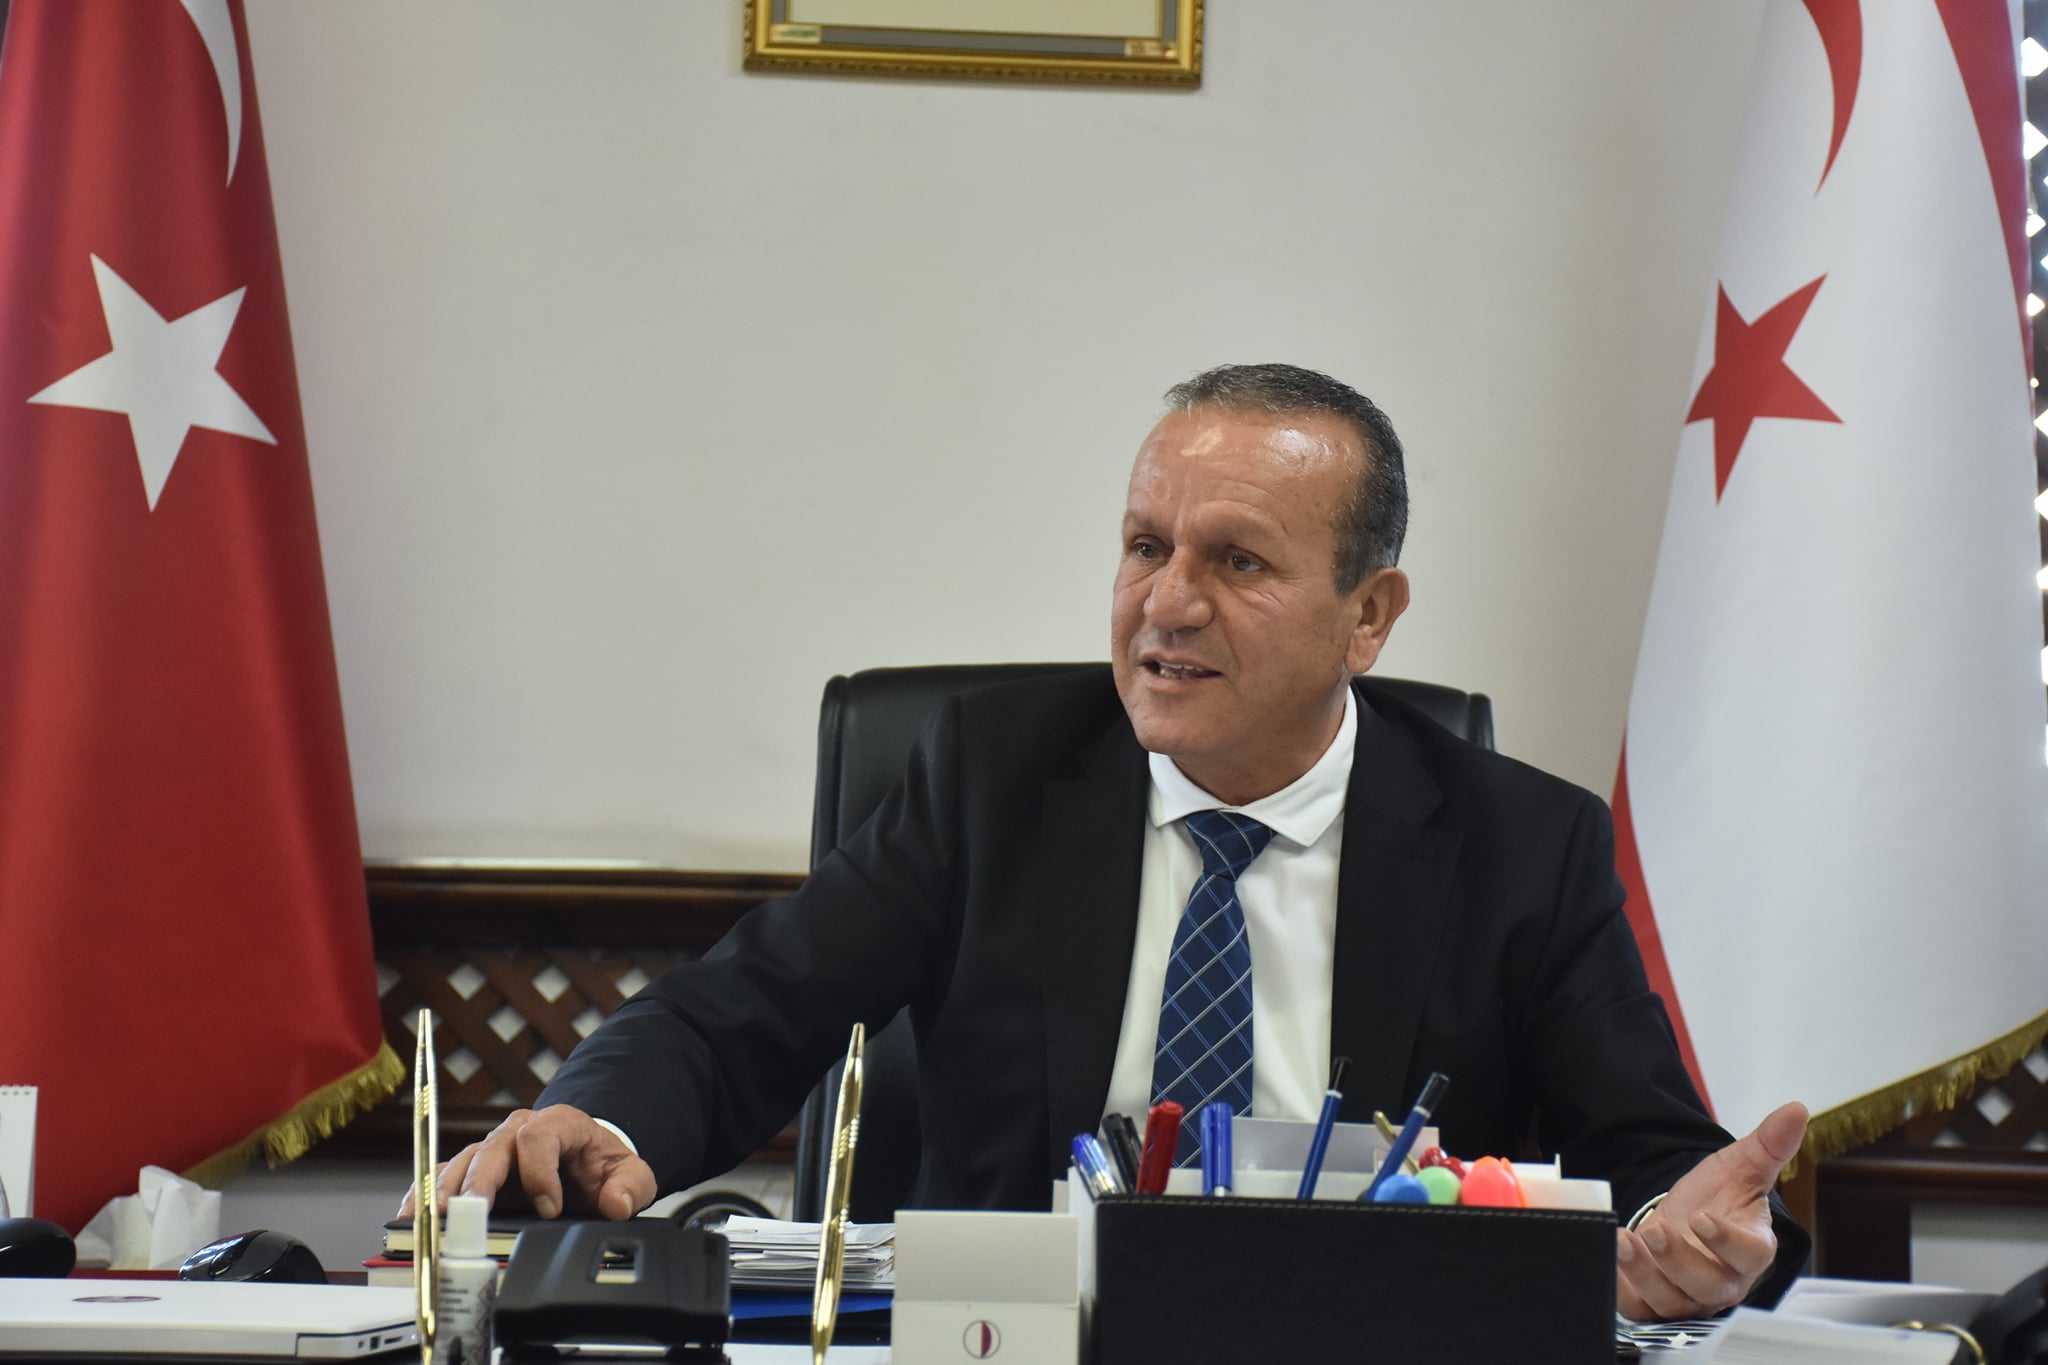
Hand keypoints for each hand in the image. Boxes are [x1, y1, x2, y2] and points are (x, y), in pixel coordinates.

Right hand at [394, 1104, 656, 1222]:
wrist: (585, 1161)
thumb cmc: (602, 1165)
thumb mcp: (631, 1173)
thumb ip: (631, 1186)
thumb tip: (617, 1203)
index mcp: (559, 1124)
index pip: (539, 1137)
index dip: (540, 1172)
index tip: (550, 1209)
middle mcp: (518, 1131)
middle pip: (492, 1148)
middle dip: (481, 1181)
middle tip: (472, 1213)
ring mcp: (492, 1150)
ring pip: (463, 1162)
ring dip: (448, 1191)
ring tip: (435, 1220)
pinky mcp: (473, 1171)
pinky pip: (443, 1176)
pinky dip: (426, 1196)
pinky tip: (412, 1218)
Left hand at [1614, 1100, 1807, 1321]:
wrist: (1682, 1219)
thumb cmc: (1718, 1198)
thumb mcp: (1740, 1166)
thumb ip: (1768, 1144)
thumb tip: (1796, 1109)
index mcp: (1752, 1249)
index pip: (1748, 1254)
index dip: (1727, 1241)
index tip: (1703, 1218)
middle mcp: (1724, 1281)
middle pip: (1708, 1285)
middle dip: (1679, 1260)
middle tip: (1656, 1230)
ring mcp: (1689, 1297)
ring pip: (1672, 1300)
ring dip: (1645, 1273)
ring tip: (1625, 1240)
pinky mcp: (1655, 1304)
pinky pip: (1639, 1307)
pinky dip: (1622, 1286)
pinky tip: (1610, 1255)